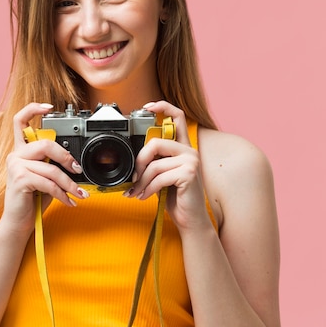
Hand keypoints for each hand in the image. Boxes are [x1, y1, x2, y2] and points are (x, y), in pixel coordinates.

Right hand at [0, 103, 86, 233]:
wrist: (19, 222)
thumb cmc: (33, 199)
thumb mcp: (45, 176)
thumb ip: (52, 163)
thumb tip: (73, 160)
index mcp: (21, 150)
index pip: (20, 121)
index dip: (33, 109)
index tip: (49, 107)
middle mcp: (15, 155)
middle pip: (45, 144)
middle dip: (66, 158)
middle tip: (77, 170)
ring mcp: (15, 166)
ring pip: (50, 168)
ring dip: (69, 184)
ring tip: (78, 194)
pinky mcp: (19, 179)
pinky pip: (48, 183)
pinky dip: (62, 194)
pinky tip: (69, 201)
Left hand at [124, 101, 212, 232]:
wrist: (190, 219)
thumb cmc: (176, 197)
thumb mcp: (163, 174)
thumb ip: (155, 161)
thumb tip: (134, 158)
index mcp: (183, 147)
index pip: (177, 117)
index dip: (163, 107)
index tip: (147, 107)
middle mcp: (189, 151)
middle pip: (156, 143)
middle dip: (139, 162)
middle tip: (134, 178)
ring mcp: (191, 161)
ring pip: (155, 165)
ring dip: (142, 182)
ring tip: (138, 192)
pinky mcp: (189, 174)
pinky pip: (160, 177)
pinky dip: (148, 189)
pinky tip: (146, 196)